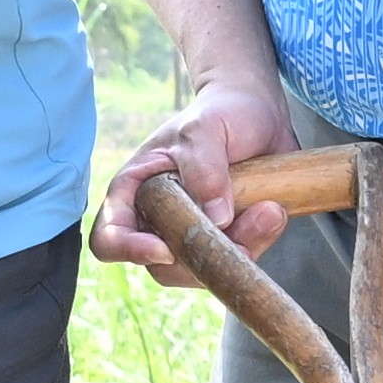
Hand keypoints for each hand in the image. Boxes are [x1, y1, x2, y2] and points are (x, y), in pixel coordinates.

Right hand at [96, 79, 284, 267]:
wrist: (261, 115)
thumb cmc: (221, 113)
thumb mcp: (205, 128)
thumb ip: (204, 167)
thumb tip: (215, 218)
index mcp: (134, 191)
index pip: (110, 237)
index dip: (130, 250)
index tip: (166, 249)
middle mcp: (158, 220)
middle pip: (162, 267)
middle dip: (202, 255)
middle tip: (236, 223)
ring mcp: (193, 234)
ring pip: (204, 270)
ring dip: (241, 248)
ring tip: (268, 210)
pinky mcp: (226, 241)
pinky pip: (236, 262)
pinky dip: (259, 242)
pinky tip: (273, 212)